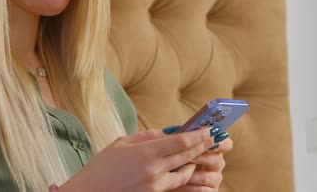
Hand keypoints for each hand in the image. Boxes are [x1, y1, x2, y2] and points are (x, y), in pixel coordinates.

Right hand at [60, 128, 215, 191]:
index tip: (209, 129)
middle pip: (187, 156)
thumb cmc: (102, 166)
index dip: (198, 135)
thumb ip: (146, 136)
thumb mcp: (121, 143)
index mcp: (145, 152)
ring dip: (193, 164)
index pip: (181, 142)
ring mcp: (155, 186)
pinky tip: (184, 171)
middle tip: (213, 139)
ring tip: (199, 156)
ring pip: (184, 174)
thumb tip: (166, 133)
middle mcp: (153, 170)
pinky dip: (182, 177)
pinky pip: (174, 186)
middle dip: (202, 147)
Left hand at [172, 136, 232, 191]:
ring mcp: (215, 178)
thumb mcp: (176, 146)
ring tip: (177, 171)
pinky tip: (179, 183)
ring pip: (208, 176)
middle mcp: (217, 163)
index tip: (211, 138)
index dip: (220, 142)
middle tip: (187, 156)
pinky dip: (189, 186)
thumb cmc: (174, 159)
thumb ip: (178, 138)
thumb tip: (171, 130)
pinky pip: (202, 190)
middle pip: (217, 159)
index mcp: (213, 148)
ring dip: (191, 174)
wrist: (169, 178)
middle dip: (200, 157)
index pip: (226, 144)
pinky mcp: (210, 191)